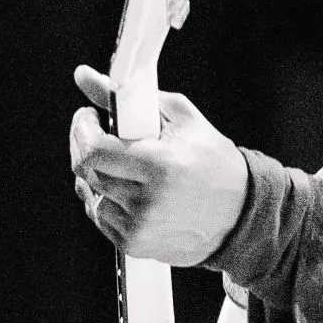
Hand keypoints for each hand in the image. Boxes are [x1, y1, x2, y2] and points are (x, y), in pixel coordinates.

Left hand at [68, 65, 248, 265]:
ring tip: (125, 167)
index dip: (82, 130)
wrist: (240, 214)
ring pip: (91, 194)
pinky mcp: (135, 245)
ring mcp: (139, 228)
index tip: (88, 118)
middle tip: (101, 135)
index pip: (94, 150)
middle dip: (86, 146)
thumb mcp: (182, 118)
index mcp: (160, 166)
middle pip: (86, 171)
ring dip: (99, 175)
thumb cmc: (214, 163)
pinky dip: (107, 200)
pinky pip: (100, 216)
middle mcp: (147, 202)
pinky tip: (130, 191)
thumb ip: (131, 96)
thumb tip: (86, 77)